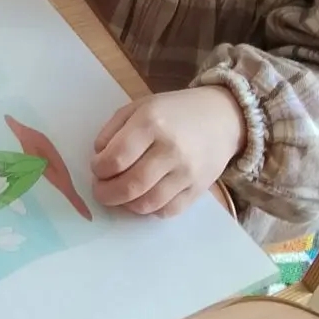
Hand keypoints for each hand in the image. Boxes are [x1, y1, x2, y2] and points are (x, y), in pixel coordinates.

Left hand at [90, 87, 244, 218]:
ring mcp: (187, 172)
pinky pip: (168, 211)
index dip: (99, 169)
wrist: (221, 117)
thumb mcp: (138, 107)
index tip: (96, 168)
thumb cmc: (173, 111)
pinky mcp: (199, 189)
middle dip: (106, 193)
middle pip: (130, 185)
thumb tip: (98, 157)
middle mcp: (170, 149)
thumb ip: (113, 130)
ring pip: (148, 203)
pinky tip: (142, 198)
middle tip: (100, 190)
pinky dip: (149, 210)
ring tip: (120, 195)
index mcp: (151, 123)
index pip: (115, 158)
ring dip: (126, 204)